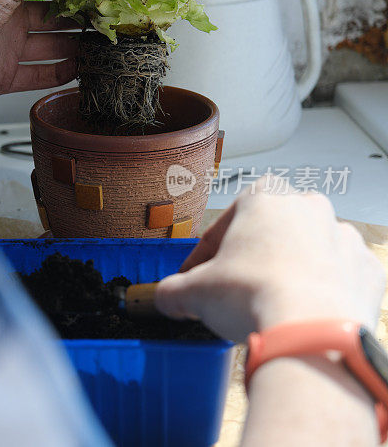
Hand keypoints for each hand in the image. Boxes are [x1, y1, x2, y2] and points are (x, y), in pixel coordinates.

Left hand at [0, 0, 108, 102]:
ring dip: (75, 50)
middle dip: (81, 23)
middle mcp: (9, 23)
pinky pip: (37, 78)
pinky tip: (80, 71)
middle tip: (111, 24)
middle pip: (55, 24)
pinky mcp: (3, 80)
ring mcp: (7, 52)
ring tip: (103, 49)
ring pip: (50, 52)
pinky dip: (58, 76)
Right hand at [155, 177, 384, 341]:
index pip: (225, 222)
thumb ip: (172, 290)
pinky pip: (338, 275)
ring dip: (288, 269)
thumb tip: (165, 298)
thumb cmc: (253, 297)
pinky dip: (321, 290)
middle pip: (269, 231)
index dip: (206, 252)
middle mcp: (308, 208)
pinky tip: (303, 312)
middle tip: (234, 288)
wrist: (311, 332)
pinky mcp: (366, 269)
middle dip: (251, 256)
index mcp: (264, 198)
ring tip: (271, 303)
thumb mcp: (192, 292)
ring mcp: (342, 237)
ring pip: (306, 250)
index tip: (197, 275)